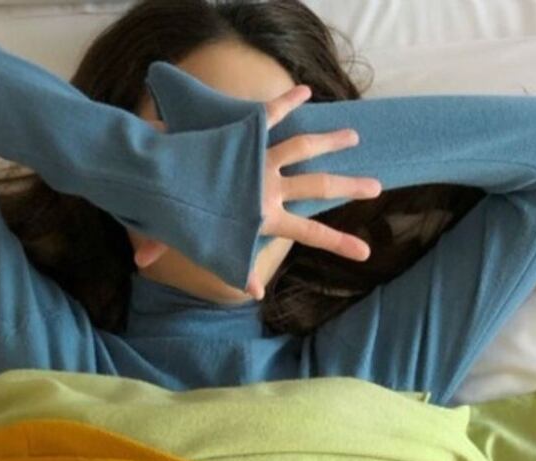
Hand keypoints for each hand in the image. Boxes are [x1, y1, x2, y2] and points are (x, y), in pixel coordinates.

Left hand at [131, 84, 382, 298]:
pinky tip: (305, 91)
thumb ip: (231, 267)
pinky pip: (270, 116)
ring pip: (303, 147)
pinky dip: (287, 101)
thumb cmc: (180, 219)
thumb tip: (251, 294)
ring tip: (352, 136)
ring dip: (329, 141)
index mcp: (264, 217)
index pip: (310, 234)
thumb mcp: (207, 248)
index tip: (366, 252)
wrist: (159, 181)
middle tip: (376, 185)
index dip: (340, 243)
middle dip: (350, 186)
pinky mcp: (244, 136)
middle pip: (318, 186)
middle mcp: (269, 187)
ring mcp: (259, 160)